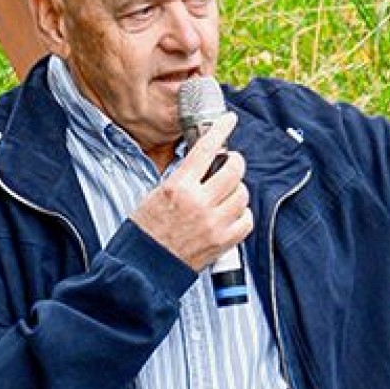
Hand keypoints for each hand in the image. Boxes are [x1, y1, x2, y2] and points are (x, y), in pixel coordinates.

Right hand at [131, 113, 253, 271]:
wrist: (143, 268)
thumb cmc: (145, 232)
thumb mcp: (156, 194)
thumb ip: (183, 179)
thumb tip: (205, 165)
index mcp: (178, 187)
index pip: (206, 148)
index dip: (221, 129)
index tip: (229, 120)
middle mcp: (198, 203)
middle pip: (233, 169)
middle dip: (234, 162)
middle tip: (230, 163)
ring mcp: (213, 224)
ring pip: (242, 194)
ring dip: (237, 190)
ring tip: (226, 194)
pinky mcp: (221, 243)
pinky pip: (246, 221)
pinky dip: (242, 215)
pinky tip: (231, 215)